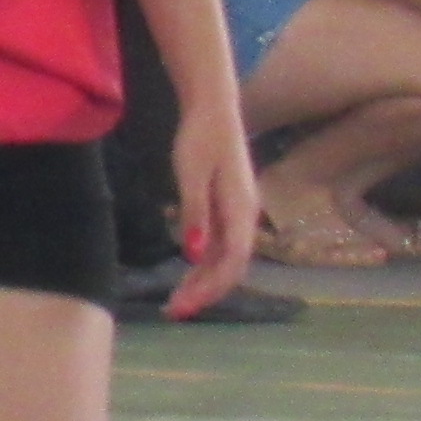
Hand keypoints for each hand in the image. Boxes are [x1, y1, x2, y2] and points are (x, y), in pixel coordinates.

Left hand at [163, 94, 263, 317]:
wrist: (214, 109)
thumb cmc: (201, 137)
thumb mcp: (192, 174)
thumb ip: (194, 213)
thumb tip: (196, 254)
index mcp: (241, 209)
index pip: (232, 262)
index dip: (210, 288)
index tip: (184, 306)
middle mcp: (246, 216)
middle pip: (231, 266)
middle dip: (205, 292)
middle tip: (174, 311)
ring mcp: (239, 212)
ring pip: (227, 257)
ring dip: (204, 281)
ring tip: (178, 300)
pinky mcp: (229, 207)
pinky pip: (222, 244)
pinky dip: (205, 263)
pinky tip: (188, 272)